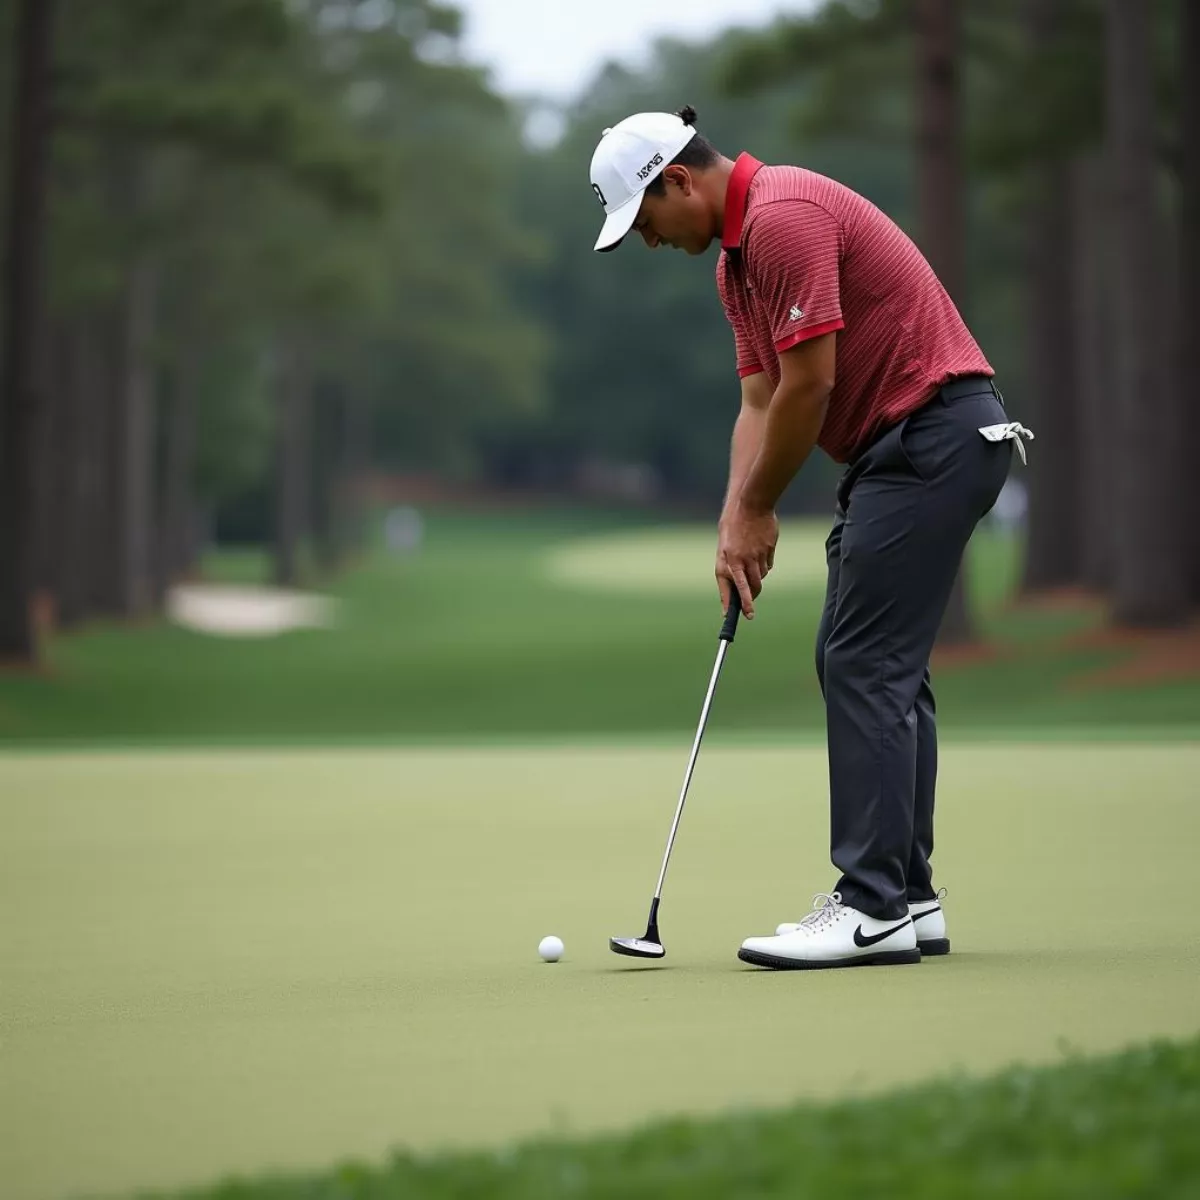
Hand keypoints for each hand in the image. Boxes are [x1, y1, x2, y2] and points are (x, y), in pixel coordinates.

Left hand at [716, 501, 777, 618]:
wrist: (751, 504)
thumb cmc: (733, 525)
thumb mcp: (724, 546)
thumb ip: (729, 566)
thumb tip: (736, 587)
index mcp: (728, 560)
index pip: (734, 588)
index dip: (738, 603)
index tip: (744, 616)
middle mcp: (743, 560)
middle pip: (752, 588)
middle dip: (751, 597)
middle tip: (749, 604)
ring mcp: (758, 556)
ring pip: (761, 577)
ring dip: (757, 576)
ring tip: (750, 561)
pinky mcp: (769, 551)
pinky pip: (768, 565)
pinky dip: (764, 563)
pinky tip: (759, 550)